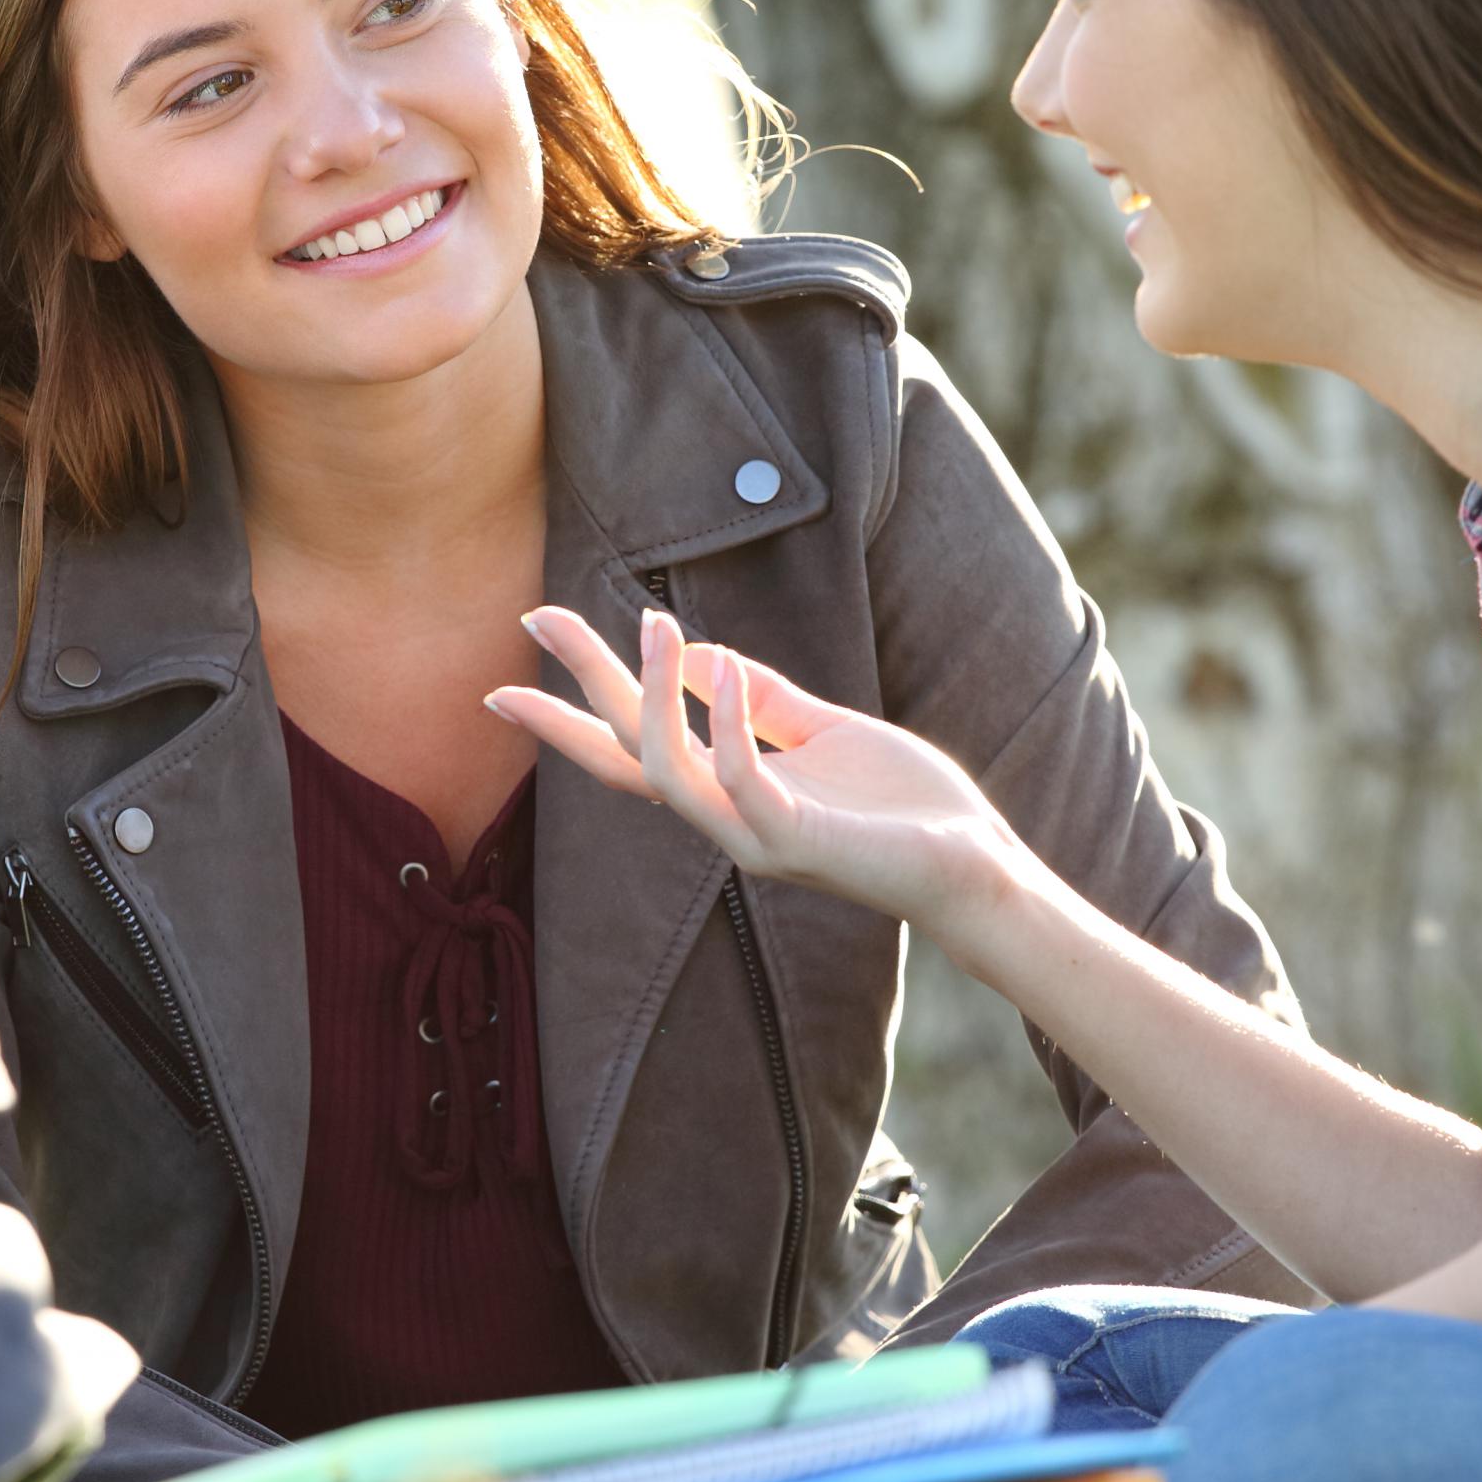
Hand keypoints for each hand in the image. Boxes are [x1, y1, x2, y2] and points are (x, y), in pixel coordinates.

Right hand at [486, 606, 1032, 932]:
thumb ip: (762, 698)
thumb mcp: (826, 733)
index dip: (567, 716)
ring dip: (653, 695)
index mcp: (728, 792)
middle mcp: (725, 820)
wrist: (973, 866)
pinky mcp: (798, 841)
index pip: (627, 753)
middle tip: (538, 615)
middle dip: (577, 686)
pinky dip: (727, 723)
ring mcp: (755, 837)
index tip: (508, 675)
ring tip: (655, 623)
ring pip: (667, 771)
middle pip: (625, 753)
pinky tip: (729, 673)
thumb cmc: (902, 806)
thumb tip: (696, 650)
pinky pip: (741, 779)